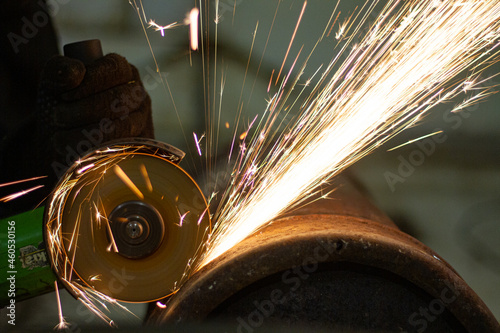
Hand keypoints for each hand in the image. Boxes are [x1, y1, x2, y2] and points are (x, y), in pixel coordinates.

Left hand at [36, 53, 153, 179]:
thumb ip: (59, 70)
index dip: (90, 80)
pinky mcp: (138, 145)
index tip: (64, 95)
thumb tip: (77, 71)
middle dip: (84, 109)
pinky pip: (122, 149)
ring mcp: (141, 120)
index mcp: (123, 71)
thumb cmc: (60, 105)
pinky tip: (73, 151)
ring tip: (59, 136)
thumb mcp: (53, 83)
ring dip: (86, 132)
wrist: (61, 139)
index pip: (116, 68)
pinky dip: (93, 151)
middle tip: (57, 117)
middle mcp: (138, 94)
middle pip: (119, 98)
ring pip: (122, 126)